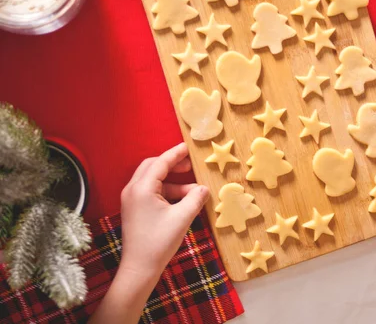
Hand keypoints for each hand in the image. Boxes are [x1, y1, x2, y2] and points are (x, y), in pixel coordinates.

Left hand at [120, 143, 208, 277]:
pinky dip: (167, 192)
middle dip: (172, 165)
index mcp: (142, 188)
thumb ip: (195, 198)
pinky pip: (151, 191)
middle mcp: (133, 190)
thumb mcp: (182, 218)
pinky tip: (183, 200)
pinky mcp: (134, 209)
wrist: (139, 268)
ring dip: (173, 182)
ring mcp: (131, 200)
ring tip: (193, 190)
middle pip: (153, 167)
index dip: (176, 153)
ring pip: (153, 180)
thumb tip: (204, 188)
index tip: (189, 147)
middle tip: (190, 166)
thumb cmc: (159, 242)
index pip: (161, 162)